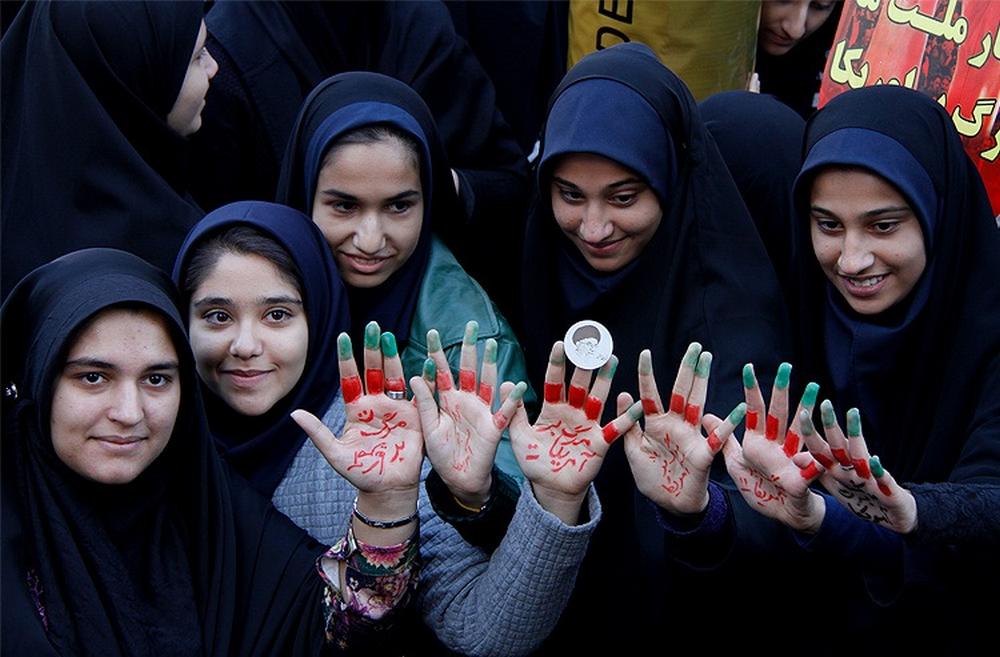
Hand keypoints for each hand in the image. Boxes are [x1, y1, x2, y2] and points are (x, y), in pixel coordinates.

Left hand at [292, 321, 421, 499]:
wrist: (387, 488)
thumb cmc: (360, 472)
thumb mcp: (335, 453)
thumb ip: (317, 432)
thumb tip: (294, 412)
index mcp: (356, 409)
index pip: (350, 377)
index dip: (346, 357)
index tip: (343, 336)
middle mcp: (376, 403)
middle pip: (374, 370)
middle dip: (373, 348)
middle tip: (373, 326)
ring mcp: (397, 408)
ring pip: (395, 376)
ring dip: (393, 356)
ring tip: (391, 337)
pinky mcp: (416, 416)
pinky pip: (420, 394)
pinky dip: (424, 378)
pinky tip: (426, 361)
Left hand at [411, 321, 525, 508]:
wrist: (457, 479)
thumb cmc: (441, 454)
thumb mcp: (428, 427)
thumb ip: (425, 402)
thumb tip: (415, 374)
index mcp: (447, 400)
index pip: (442, 371)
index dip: (437, 353)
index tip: (432, 332)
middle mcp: (466, 401)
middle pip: (468, 369)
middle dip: (469, 348)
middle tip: (470, 324)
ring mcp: (481, 412)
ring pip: (486, 383)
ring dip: (490, 364)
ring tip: (491, 344)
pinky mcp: (493, 428)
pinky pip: (504, 412)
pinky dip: (511, 400)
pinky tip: (516, 385)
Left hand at [509, 341, 641, 523]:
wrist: (550, 487)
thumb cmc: (534, 460)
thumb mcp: (519, 435)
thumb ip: (515, 411)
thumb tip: (505, 383)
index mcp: (552, 408)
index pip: (555, 381)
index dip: (557, 363)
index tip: (560, 343)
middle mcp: (572, 412)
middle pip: (579, 384)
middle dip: (584, 364)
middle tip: (591, 342)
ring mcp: (587, 425)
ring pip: (597, 398)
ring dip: (605, 380)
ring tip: (611, 360)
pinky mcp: (599, 442)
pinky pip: (615, 428)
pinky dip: (626, 417)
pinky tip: (635, 404)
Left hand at [624, 343, 744, 514]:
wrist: (670, 505)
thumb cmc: (652, 477)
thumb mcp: (633, 451)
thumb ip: (628, 424)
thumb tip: (624, 393)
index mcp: (656, 424)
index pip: (651, 394)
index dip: (648, 374)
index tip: (645, 352)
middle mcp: (675, 425)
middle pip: (680, 392)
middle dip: (687, 369)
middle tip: (694, 346)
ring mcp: (690, 437)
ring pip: (697, 404)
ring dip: (702, 383)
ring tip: (708, 360)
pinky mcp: (703, 455)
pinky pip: (716, 438)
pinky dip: (727, 425)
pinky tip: (738, 409)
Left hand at [721, 363, 825, 532]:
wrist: (781, 514)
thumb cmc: (761, 487)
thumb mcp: (736, 463)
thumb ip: (724, 440)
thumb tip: (705, 415)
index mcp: (760, 441)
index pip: (756, 410)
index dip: (751, 390)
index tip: (748, 367)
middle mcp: (778, 446)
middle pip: (780, 415)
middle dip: (782, 391)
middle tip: (785, 366)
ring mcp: (792, 461)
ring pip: (801, 434)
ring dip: (806, 413)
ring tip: (814, 392)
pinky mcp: (801, 482)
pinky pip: (808, 472)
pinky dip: (812, 465)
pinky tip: (817, 455)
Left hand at [802, 402, 917, 533]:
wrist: (892, 518)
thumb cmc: (859, 495)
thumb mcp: (835, 485)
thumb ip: (817, 471)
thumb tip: (794, 457)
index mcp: (838, 468)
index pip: (821, 448)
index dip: (811, 433)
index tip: (802, 412)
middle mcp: (853, 468)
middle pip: (839, 444)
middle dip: (831, 424)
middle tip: (824, 403)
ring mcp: (871, 478)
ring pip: (861, 454)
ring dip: (856, 434)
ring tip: (852, 413)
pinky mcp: (889, 491)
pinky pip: (883, 480)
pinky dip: (879, 471)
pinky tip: (875, 460)